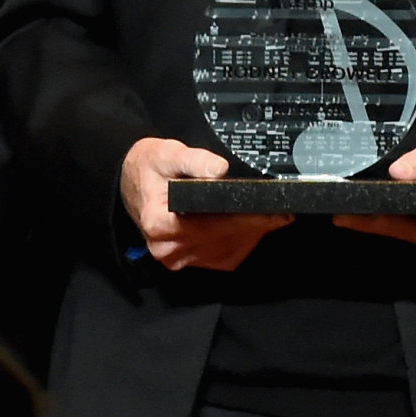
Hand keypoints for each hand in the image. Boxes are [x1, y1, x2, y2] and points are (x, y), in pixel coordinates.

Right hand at [120, 137, 290, 270]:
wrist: (133, 183)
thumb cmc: (150, 168)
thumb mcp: (167, 153)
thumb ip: (195, 160)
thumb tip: (221, 169)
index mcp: (159, 222)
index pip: (212, 223)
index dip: (246, 216)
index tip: (272, 209)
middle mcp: (167, 247)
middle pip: (223, 239)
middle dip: (256, 226)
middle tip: (283, 212)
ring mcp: (177, 259)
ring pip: (227, 252)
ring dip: (251, 236)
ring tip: (271, 217)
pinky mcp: (187, 262)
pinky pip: (223, 258)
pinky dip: (240, 243)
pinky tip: (250, 227)